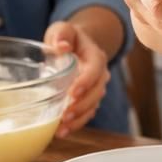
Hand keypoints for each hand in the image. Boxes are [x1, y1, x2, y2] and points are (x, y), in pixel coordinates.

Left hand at [44, 20, 109, 136]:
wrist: (75, 46)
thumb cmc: (68, 38)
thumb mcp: (63, 29)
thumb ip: (62, 34)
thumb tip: (61, 46)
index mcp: (96, 57)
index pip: (95, 70)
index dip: (86, 82)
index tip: (72, 93)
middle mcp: (100, 75)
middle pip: (96, 93)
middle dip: (82, 106)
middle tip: (65, 115)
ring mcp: (95, 90)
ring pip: (92, 107)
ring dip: (79, 120)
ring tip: (62, 129)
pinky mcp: (88, 101)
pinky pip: (86, 115)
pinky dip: (76, 125)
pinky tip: (61, 132)